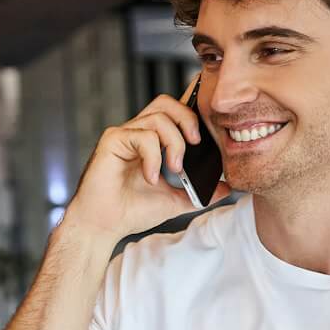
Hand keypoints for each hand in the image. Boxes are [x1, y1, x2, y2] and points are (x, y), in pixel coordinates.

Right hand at [61, 85, 232, 241]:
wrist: (102, 226)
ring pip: (158, 116)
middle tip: (196, 145)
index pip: (174, 112)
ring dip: (174, 142)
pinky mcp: (112, 140)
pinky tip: (151, 177)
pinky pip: (142, 135)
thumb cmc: (131, 211)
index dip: (192, 110)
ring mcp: (123, 134)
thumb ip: (200, 193)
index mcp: (151, 141)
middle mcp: (137, 132)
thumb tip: (227, 187)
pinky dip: (153, 156)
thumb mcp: (175, 201)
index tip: (209, 130)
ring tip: (175, 170)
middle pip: (166, 103)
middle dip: (188, 119)